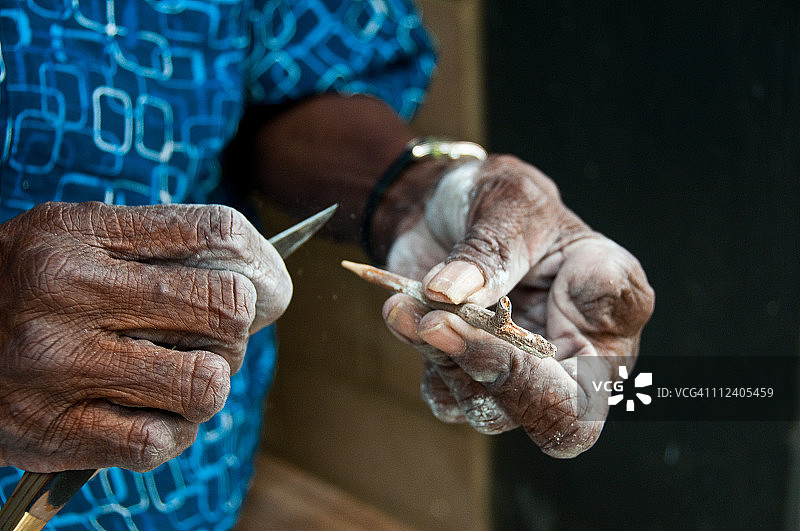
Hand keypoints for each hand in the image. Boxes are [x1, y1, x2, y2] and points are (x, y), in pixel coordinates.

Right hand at [0, 202, 291, 471]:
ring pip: (206, 382)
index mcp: (80, 236)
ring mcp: (60, 365)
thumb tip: (255, 277)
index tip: (264, 282)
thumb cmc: (21, 290)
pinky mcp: (54, 430)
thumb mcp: (73, 240)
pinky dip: (173, 433)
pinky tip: (151, 416)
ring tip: (181, 378)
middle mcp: (68, 294)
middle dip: (236, 327)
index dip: (261, 259)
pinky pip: (162, 440)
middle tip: (213, 335)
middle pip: (227, 307)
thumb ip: (156, 247)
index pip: (217, 232)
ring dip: (210, 385)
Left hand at [383, 155, 653, 456]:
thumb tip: (449, 295)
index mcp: (610, 322)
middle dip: (488, 371)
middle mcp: (572, 361)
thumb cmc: (504, 199)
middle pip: (548, 418)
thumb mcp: (510, 202)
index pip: (594, 389)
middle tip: (437, 321)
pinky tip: (405, 309)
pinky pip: (445, 395)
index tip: (498, 316)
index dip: (547, 379)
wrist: (450, 207)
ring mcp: (519, 376)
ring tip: (410, 300)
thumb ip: (491, 250)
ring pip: (486, 410)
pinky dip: (422, 356)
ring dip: (442, 355)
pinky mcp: (468, 376)